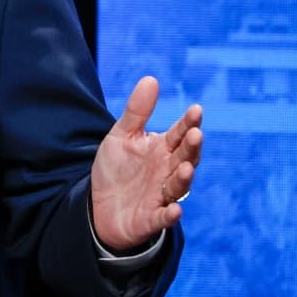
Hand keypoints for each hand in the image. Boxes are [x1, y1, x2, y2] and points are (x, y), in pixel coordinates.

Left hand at [90, 76, 202, 251]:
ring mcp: (162, 195)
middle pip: (185, 157)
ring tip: (186, 167)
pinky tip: (174, 210)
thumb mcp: (122, 136)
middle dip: (191, 147)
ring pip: (179, 186)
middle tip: (195, 134)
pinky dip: (169, 215)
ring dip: (184, 178)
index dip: (188, 123)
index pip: (179, 134)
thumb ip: (137, 111)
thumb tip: (151, 78)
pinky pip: (163, 217)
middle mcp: (168, 171)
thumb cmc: (116, 169)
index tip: (196, 110)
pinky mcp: (152, 219)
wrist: (99, 206)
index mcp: (163, 149)